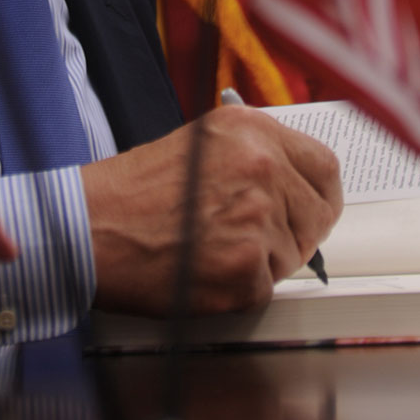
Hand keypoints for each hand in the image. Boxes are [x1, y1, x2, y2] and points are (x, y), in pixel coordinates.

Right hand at [81, 106, 341, 316]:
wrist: (93, 227)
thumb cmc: (136, 190)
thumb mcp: (202, 141)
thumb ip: (255, 153)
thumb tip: (296, 180)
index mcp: (252, 131)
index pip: (325, 166)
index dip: (319, 193)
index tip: (312, 206)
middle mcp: (261, 167)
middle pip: (320, 214)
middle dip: (297, 231)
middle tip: (258, 238)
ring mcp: (257, 219)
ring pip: (294, 254)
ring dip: (263, 260)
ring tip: (213, 247)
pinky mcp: (245, 268)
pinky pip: (267, 287)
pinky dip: (241, 289)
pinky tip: (205, 268)